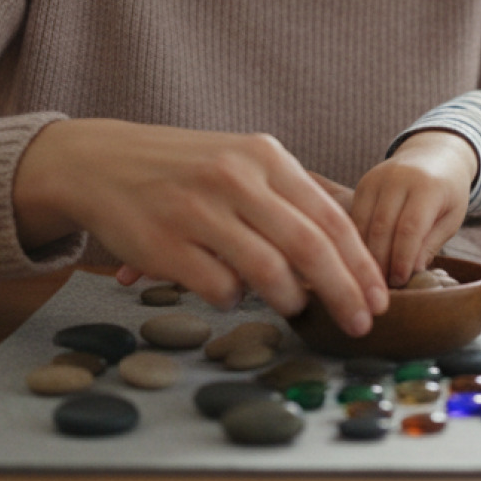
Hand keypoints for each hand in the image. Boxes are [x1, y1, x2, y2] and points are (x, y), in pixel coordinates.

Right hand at [13, 119, 387, 334]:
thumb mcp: (245, 160)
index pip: (330, 218)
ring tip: (292, 306)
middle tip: (360, 323)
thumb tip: (357, 231)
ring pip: (267, 271)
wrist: (101, 163)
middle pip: (309, 247)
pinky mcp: (163, 244)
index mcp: (265, 157)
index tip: (379, 299)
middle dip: (343, 292)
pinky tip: (229, 292)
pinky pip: (218, 287)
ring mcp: (197, 210)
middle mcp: (235, 179)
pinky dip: (233, 298)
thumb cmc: (187, 169)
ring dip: (288, 299)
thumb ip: (297, 193)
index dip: (360, 265)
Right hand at [350, 131, 476, 285]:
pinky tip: (364, 259)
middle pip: (382, 227)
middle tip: (383, 288)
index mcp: (428, 186)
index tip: (400, 281)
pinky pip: (354, 216)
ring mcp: (377, 177)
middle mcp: (399, 178)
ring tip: (373, 279)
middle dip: (381, 261)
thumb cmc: (447, 193)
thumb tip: (412, 273)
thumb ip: (430, 244)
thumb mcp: (451, 218)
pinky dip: (358, 240)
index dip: (402, 258)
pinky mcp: (363, 182)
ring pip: (363, 223)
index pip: (410, 228)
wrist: (434, 155)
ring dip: (366, 254)